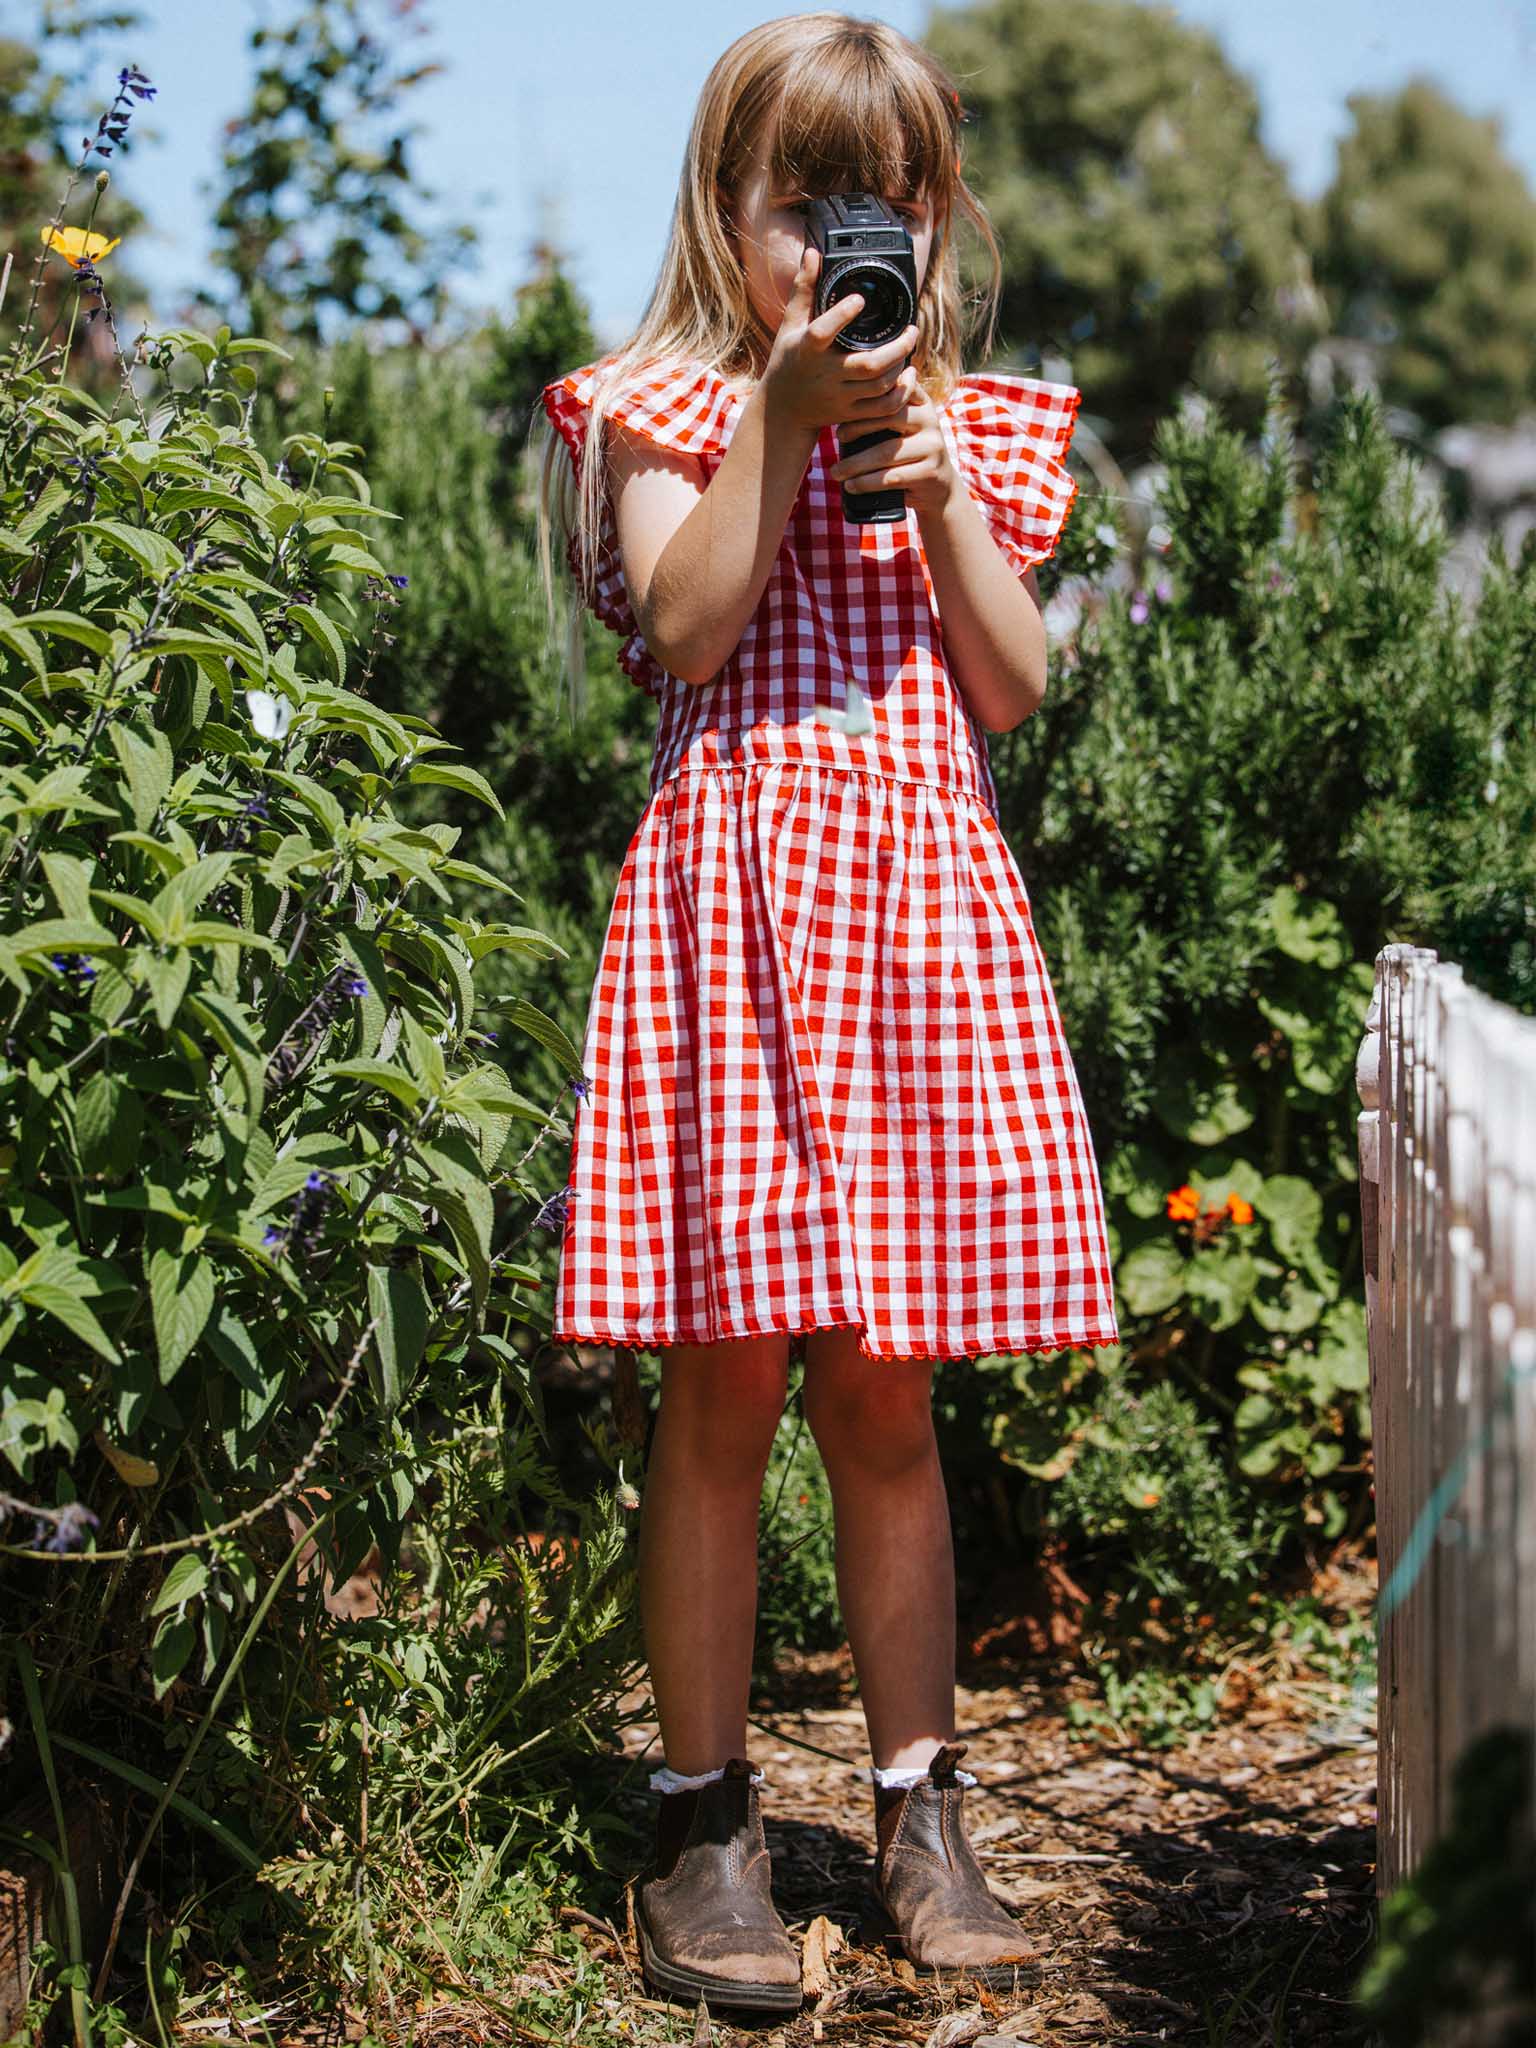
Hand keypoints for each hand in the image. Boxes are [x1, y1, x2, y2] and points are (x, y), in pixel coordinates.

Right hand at [760, 242, 919, 438]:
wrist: (783, 411)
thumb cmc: (789, 360)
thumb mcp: (791, 324)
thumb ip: (804, 288)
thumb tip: (812, 252)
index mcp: (807, 350)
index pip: (821, 333)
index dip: (841, 316)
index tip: (859, 299)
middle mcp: (824, 376)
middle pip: (867, 366)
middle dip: (897, 348)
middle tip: (911, 329)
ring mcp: (839, 398)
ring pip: (880, 386)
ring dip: (901, 366)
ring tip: (909, 345)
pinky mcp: (851, 414)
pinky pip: (883, 409)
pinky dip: (901, 393)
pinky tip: (907, 375)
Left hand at [829, 377, 957, 518]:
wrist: (938, 489)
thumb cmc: (909, 455)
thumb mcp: (901, 429)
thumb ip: (882, 414)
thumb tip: (839, 411)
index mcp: (921, 403)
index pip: (892, 393)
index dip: (866, 402)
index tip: (842, 414)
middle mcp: (930, 421)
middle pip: (889, 417)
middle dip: (858, 427)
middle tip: (837, 437)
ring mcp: (933, 447)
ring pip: (887, 452)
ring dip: (856, 464)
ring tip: (836, 472)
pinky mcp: (930, 473)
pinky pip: (892, 477)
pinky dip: (867, 483)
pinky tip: (852, 486)